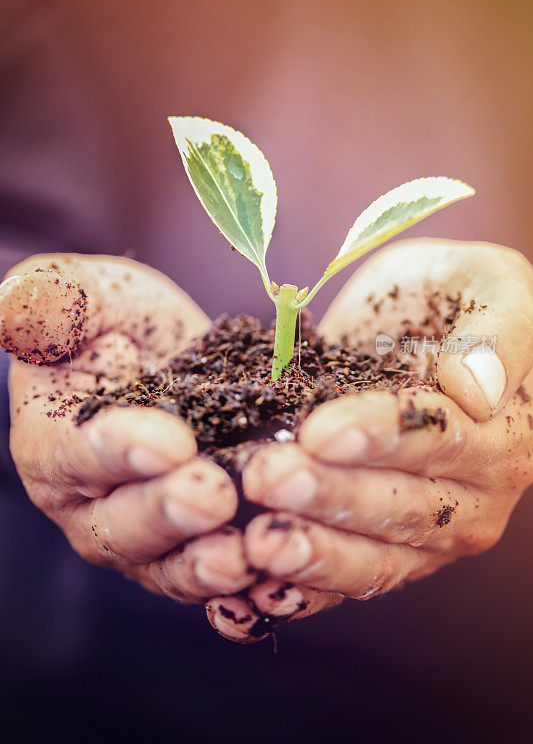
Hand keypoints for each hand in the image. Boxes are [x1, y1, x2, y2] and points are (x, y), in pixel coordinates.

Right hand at [1, 254, 252, 604]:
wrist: (176, 356)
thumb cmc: (122, 322)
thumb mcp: (93, 295)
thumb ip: (55, 299)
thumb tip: (11, 304)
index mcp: (52, 442)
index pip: (75, 453)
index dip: (118, 450)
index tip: (170, 441)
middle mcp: (92, 502)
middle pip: (122, 522)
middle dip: (167, 512)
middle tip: (212, 495)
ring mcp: (145, 534)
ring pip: (168, 563)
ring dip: (205, 564)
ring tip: (245, 553)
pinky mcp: (195, 547)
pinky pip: (213, 575)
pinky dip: (241, 584)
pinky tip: (277, 579)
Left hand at [215, 239, 532, 640]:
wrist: (412, 324)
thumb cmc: (453, 295)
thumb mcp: (488, 287)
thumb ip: (498, 335)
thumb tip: (477, 389)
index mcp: (500, 436)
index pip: (437, 438)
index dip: (378, 437)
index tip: (319, 431)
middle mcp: (469, 498)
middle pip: (400, 506)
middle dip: (330, 496)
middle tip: (267, 477)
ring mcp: (423, 533)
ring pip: (371, 558)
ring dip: (313, 554)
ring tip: (257, 545)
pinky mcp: (378, 548)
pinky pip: (342, 579)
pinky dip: (298, 589)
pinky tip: (248, 590)